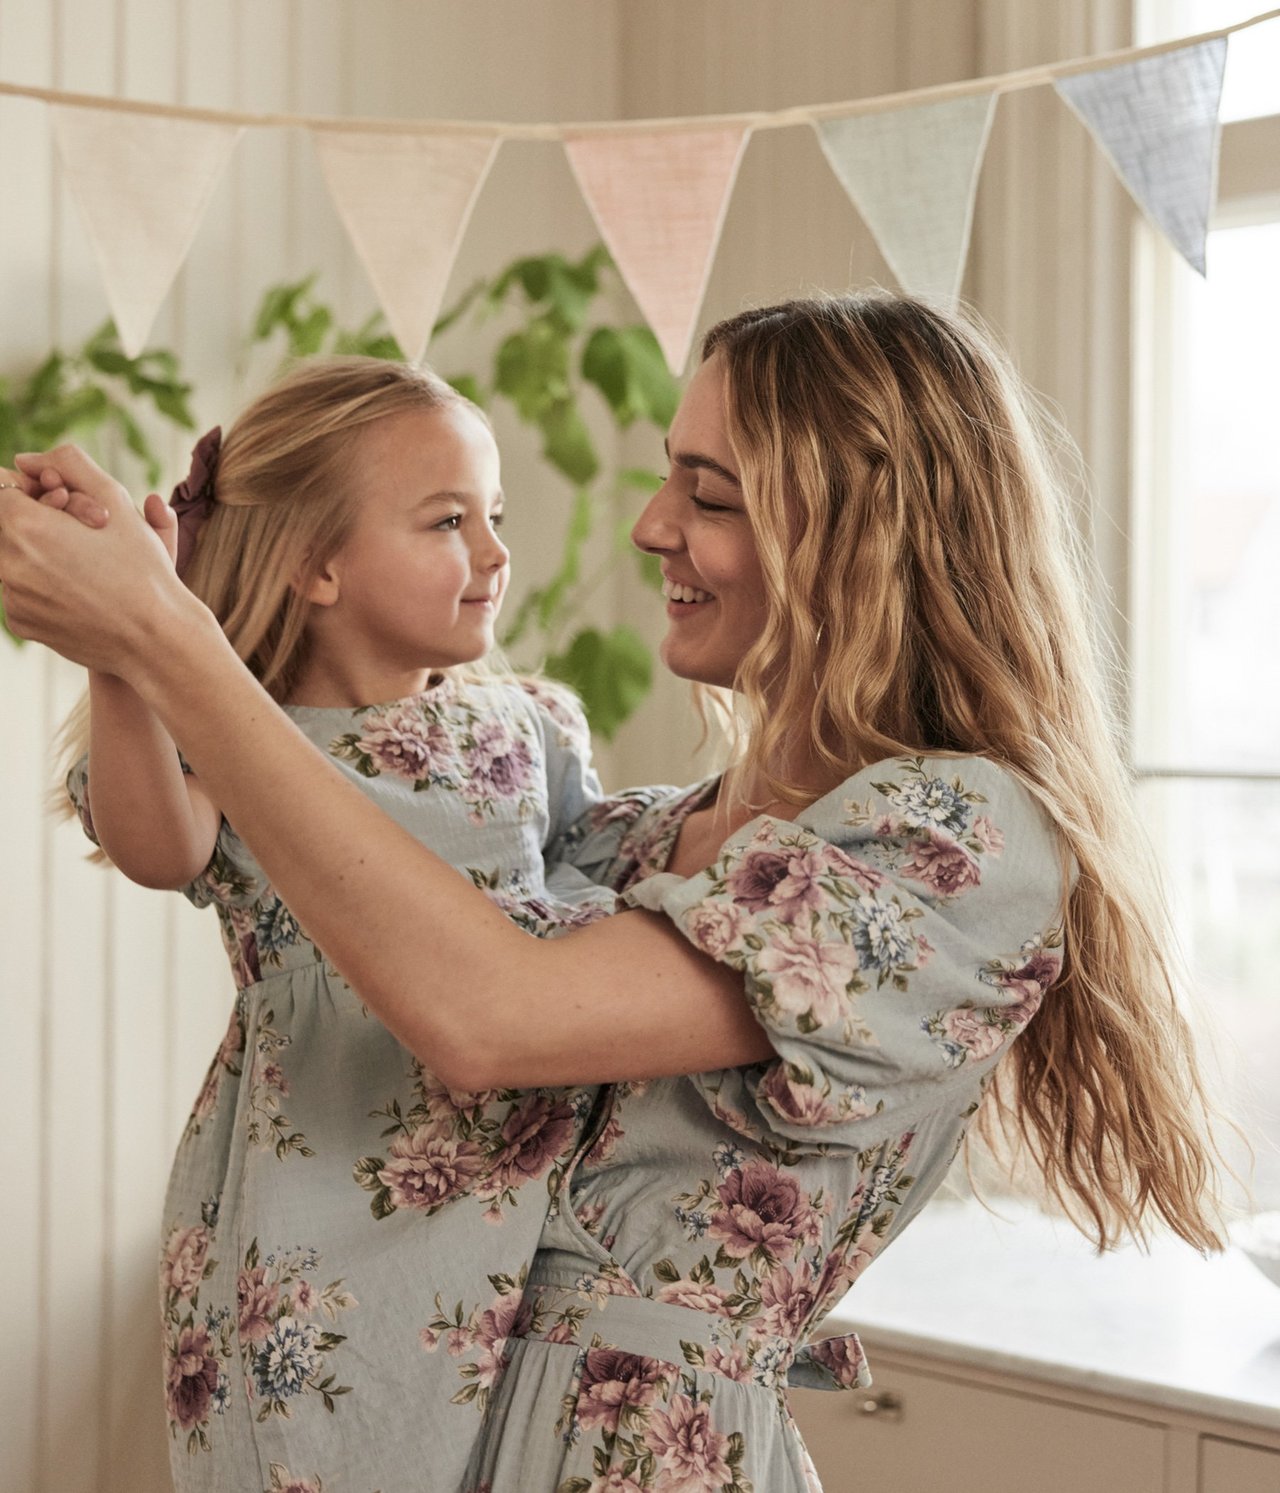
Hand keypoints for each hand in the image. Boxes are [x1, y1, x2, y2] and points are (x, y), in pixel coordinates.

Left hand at [0, 444, 199, 674]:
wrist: (155, 639)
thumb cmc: (142, 569)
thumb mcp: (116, 500)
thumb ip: (68, 464)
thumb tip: (25, 461)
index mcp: (25, 525)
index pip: (2, 486)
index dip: (33, 489)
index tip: (62, 501)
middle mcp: (7, 561)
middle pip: (6, 524)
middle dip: (35, 521)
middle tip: (80, 534)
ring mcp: (11, 596)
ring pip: (12, 557)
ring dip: (38, 554)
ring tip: (85, 566)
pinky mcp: (20, 623)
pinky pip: (19, 592)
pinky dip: (42, 586)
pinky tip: (80, 593)